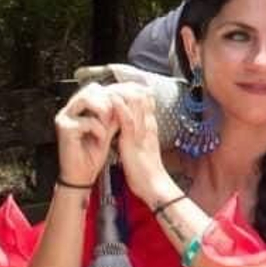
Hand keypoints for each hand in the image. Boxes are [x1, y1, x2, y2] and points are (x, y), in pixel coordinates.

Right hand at [54, 83, 117, 186]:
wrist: (82, 176)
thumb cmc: (92, 155)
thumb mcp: (108, 129)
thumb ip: (114, 114)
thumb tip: (127, 99)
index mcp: (78, 109)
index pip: (95, 88)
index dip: (112, 95)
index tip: (125, 106)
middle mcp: (69, 110)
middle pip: (90, 89)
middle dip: (108, 101)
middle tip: (116, 117)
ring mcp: (64, 118)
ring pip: (86, 99)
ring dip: (103, 111)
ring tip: (108, 126)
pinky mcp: (64, 129)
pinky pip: (87, 121)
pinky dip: (98, 130)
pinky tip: (100, 140)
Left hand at [108, 84, 169, 204]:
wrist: (154, 185)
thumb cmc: (147, 172)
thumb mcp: (144, 148)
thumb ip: (139, 136)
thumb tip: (131, 128)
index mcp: (150, 127)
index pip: (146, 99)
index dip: (134, 88)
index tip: (123, 83)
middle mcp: (147, 125)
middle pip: (141, 96)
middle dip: (127, 86)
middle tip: (114, 80)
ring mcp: (141, 131)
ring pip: (136, 103)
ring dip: (122, 92)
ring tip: (111, 85)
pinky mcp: (133, 140)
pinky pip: (127, 119)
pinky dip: (120, 108)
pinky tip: (112, 100)